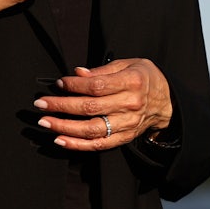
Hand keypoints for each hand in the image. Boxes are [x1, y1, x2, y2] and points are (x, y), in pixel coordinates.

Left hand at [33, 59, 172, 150]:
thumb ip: (102, 70)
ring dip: (65, 127)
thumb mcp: (129, 64)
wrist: (168, 102)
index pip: (96, 86)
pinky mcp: (125, 138)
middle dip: (61, 106)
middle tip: (41, 104)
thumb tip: (77, 73)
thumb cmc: (145, 78)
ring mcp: (127, 124)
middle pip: (90, 108)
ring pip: (92, 129)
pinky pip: (99, 144)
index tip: (59, 83)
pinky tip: (61, 140)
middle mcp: (130, 105)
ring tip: (45, 123)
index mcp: (132, 82)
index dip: (74, 85)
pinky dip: (78, 144)